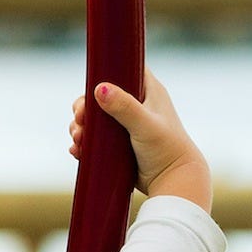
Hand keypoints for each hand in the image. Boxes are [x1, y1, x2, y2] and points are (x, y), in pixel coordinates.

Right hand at [77, 70, 212, 209]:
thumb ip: (124, 107)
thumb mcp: (144, 125)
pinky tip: (77, 151)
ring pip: (95, 119)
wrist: (174, 183)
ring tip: (77, 139)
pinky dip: (84, 143)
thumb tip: (98, 89)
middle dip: (84, 108)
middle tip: (79, 120)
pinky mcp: (120, 145)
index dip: (104, 73)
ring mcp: (127, 126)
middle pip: (101, 96)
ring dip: (81, 127)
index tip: (90, 88)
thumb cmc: (166, 150)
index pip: (123, 69)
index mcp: (148, 91)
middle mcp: (137, 105)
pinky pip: (95, 140)